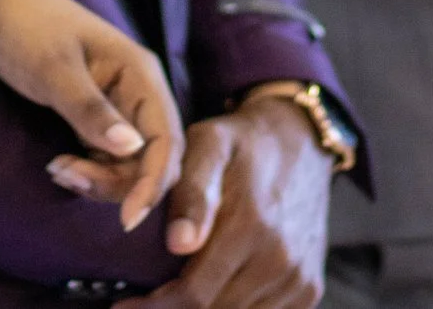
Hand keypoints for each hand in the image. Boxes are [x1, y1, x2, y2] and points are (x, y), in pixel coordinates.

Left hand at [0, 0, 182, 230]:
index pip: (166, 140)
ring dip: (100, 179)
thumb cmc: (24, 26)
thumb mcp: (53, 69)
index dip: (153, 182)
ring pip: (130, 162)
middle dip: (118, 182)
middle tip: (65, 175)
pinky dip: (90, 169)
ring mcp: (119, 103)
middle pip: (152, 158)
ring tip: (57, 169)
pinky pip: (109, 156)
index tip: (127, 219)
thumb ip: (90, 110)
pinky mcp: (98, 114)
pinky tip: (59, 165)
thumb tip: (133, 149)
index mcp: (140, 73)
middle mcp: (139, 90)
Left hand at [118, 88, 330, 308]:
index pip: (194, 294)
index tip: (123, 305)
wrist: (302, 141)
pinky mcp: (310, 288)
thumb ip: (191, 193)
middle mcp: (280, 260)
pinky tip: (214, 292)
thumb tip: (178, 244)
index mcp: (252, 226)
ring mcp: (298, 278)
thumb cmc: (242, 143)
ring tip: (175, 294)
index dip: (153, 308)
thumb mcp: (208, 146)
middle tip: (144, 299)